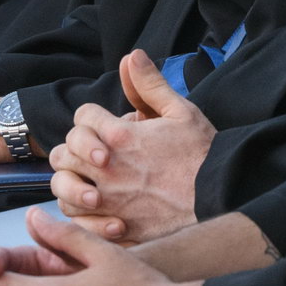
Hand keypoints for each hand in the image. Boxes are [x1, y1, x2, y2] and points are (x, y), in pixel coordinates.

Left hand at [48, 51, 214, 242]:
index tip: (107, 126)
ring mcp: (110, 202)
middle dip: (74, 150)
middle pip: (63, 153)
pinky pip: (79, 223)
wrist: (222, 196)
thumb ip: (150, 84)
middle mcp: (108, 169)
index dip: (92, 117)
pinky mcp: (117, 229)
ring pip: (64, 190)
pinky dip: (82, 216)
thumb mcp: (180, 110)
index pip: (82, 117)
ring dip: (73, 183)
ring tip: (90, 181)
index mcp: (121, 137)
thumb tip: (132, 56)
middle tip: (93, 153)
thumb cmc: (202, 153)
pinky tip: (98, 209)